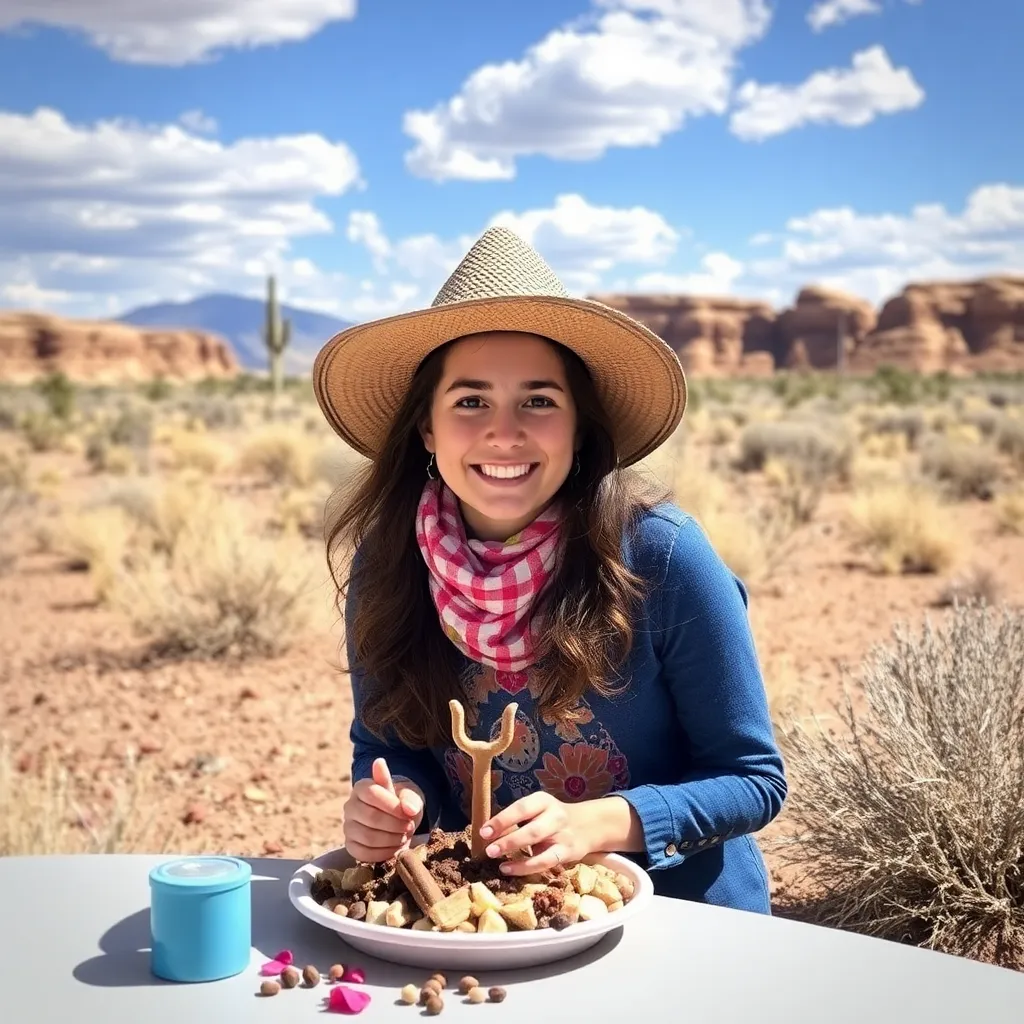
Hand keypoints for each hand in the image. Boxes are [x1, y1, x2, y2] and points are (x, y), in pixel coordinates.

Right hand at [342, 758, 424, 862]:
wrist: (398, 819)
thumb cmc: (401, 803)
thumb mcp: (409, 795)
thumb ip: (410, 798)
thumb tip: (409, 808)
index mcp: (362, 787)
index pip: (372, 793)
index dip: (392, 805)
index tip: (409, 813)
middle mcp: (350, 806)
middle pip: (370, 816)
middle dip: (394, 824)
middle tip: (409, 827)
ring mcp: (348, 827)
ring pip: (367, 837)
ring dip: (391, 839)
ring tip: (404, 836)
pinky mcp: (350, 846)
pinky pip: (364, 853)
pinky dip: (384, 853)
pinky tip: (396, 847)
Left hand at [478, 792, 592, 876]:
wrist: (589, 825)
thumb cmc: (552, 818)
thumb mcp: (538, 811)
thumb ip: (517, 821)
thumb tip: (487, 833)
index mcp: (543, 800)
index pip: (520, 808)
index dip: (501, 820)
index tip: (483, 832)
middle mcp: (554, 815)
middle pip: (530, 827)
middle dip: (508, 839)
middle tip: (488, 849)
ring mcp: (562, 834)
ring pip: (539, 844)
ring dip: (516, 854)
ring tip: (497, 861)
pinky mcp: (568, 852)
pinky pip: (545, 862)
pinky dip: (526, 867)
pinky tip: (509, 869)